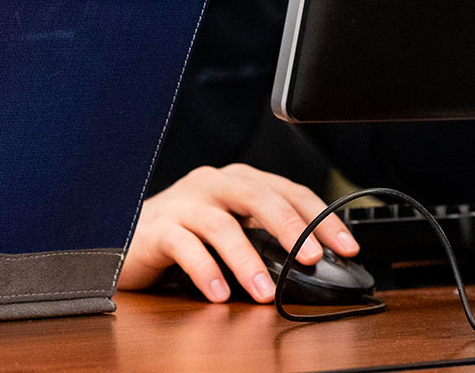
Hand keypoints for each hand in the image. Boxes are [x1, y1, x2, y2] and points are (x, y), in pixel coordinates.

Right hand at [117, 163, 358, 301]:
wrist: (126, 236)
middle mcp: (214, 184)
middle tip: (311, 259)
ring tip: (264, 292)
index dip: (322, 219)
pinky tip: (219, 293)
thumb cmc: (187, 233)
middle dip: (291, 228)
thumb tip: (313, 264)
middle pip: (260, 197)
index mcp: (241, 181)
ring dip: (247, 262)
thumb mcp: (234, 229)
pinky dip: (206, 271)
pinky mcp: (158, 228)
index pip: (291, 193)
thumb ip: (266, 238)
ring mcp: (184, 203)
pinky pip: (186, 248)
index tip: (348, 247)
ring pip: (223, 226)